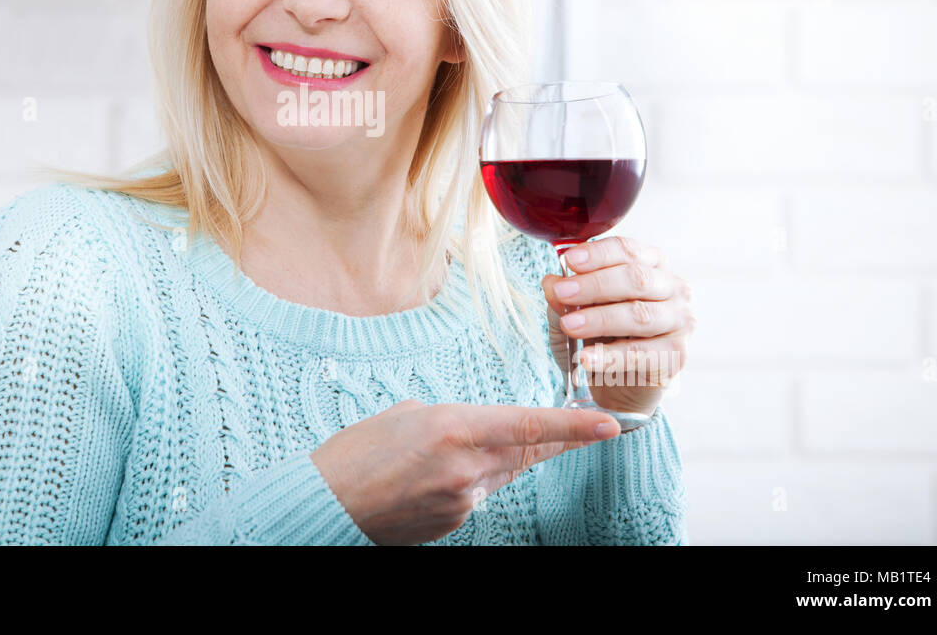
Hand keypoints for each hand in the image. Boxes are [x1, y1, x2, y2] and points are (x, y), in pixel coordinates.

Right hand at [309, 398, 621, 544]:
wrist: (327, 504)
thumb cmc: (357, 452)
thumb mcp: (406, 414)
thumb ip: (451, 418)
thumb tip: (474, 428)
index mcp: (454, 428)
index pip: (530, 427)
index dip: (575, 427)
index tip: (609, 424)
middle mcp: (467, 467)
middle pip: (529, 452)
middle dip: (559, 440)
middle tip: (592, 428)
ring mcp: (462, 501)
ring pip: (500, 474)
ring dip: (492, 460)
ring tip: (440, 455)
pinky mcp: (454, 523)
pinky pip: (475, 495)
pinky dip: (464, 482)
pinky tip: (429, 479)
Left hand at [541, 236, 694, 418]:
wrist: (620, 385)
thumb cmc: (601, 337)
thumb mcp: (574, 313)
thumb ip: (564, 298)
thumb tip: (551, 282)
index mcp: (650, 264)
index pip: (627, 250)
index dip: (598, 254)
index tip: (569, 259)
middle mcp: (672, 287)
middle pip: (636, 279)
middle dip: (595, 285)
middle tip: (562, 293)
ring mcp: (680, 320)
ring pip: (639, 314)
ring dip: (600, 319)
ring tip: (570, 325)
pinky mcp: (677, 354)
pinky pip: (641, 354)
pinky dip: (610, 357)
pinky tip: (585, 358)